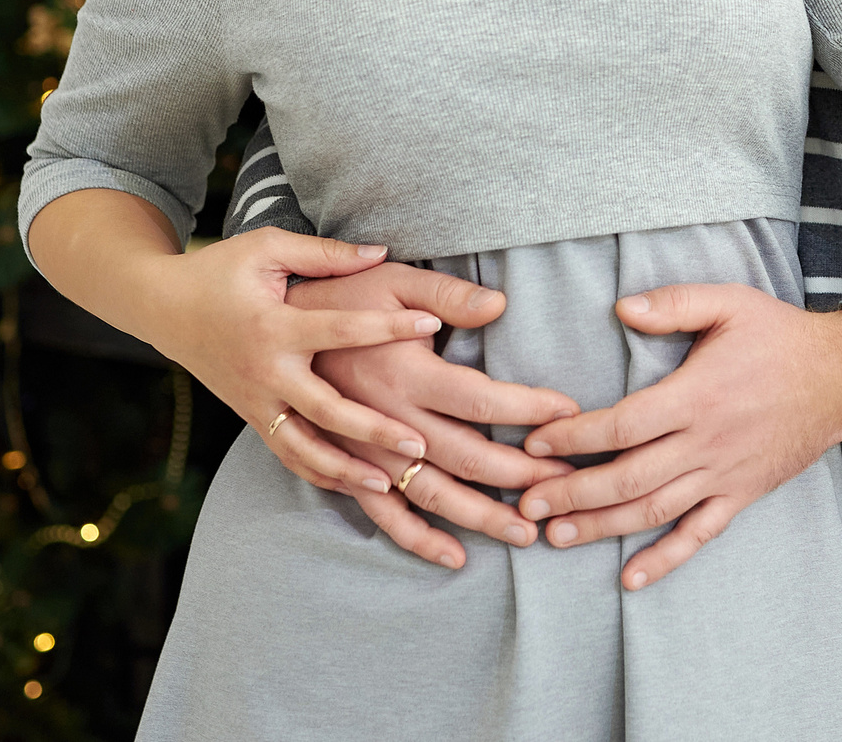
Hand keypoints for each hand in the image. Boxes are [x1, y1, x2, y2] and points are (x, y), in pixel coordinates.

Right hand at [135, 230, 474, 490]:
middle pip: (325, 409)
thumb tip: (380, 252)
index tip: (431, 322)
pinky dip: (319, 473)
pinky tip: (354, 485)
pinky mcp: (251, 417)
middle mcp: (266, 372)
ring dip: (345, 469)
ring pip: (303, 448)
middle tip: (419, 444)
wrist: (163, 309)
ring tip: (388, 481)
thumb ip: (323, 254)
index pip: (340, 329)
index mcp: (274, 326)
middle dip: (373, 429)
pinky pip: (287, 454)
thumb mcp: (267, 248)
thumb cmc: (219, 270)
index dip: (387, 326)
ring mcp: (256, 402)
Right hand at [281, 269, 581, 569]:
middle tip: (568, 485)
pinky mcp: (347, 468)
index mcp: (405, 373)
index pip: (481, 401)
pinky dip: (418, 540)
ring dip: (483, 518)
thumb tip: (500, 306)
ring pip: (434, 496)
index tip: (571, 415)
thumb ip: (447, 298)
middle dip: (523, 476)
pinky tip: (455, 558)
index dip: (530, 410)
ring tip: (530, 533)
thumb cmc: (342, 298)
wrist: (270, 328)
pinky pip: (384, 515)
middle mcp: (388, 421)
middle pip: (467, 458)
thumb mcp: (394, 282)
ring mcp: (367, 452)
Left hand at [515, 284, 841, 591]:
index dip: (574, 437)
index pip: (622, 425)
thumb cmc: (780, 336)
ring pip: (654, 511)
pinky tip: (630, 577)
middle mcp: (706, 442)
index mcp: (696, 396)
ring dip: (601, 527)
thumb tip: (621, 308)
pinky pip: (699, 535)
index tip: (536, 444)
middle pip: (627, 478)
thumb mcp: (729, 302)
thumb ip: (674, 304)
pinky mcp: (741, 495)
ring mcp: (723, 474)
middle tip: (525, 506)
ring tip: (556, 537)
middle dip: (571, 493)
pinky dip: (664, 560)